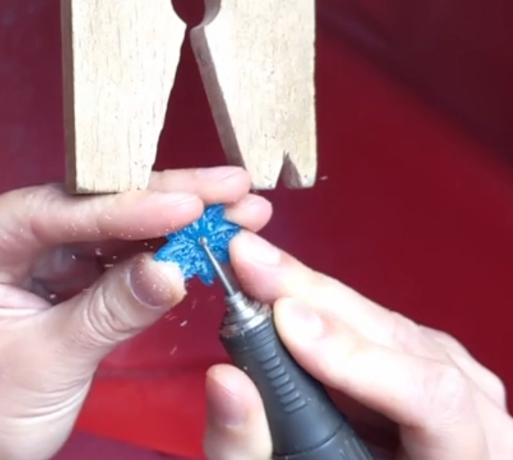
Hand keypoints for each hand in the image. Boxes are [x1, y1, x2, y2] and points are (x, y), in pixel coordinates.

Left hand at [0, 167, 272, 459]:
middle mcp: (6, 229)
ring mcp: (43, 244)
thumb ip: (113, 310)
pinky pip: (124, 247)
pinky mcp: (71, 264)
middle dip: (166, 196)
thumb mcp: (53, 361)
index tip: (188, 205)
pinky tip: (210, 232)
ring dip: (179, 214)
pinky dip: (169, 243)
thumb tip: (174, 268)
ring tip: (238, 206)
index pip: (54, 211)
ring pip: (117, 219)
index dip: (126, 206)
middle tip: (230, 187)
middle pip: (94, 203)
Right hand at [204, 232, 512, 459]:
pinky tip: (289, 291)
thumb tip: (225, 379)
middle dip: (318, 297)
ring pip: (395, 327)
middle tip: (249, 260)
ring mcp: (463, 393)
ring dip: (320, 295)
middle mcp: (479, 423)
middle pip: (408, 343)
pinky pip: (386, 328)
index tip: (283, 318)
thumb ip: (251, 448)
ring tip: (260, 269)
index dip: (355, 355)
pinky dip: (330, 307)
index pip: (432, 399)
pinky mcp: (432, 371)